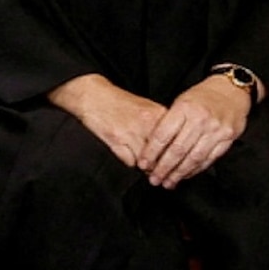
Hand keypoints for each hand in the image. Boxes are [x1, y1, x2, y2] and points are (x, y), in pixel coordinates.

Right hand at [50, 74, 165, 169]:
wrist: (92, 95)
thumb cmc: (118, 102)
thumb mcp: (146, 108)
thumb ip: (161, 124)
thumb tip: (172, 145)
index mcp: (158, 114)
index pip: (174, 142)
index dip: (175, 156)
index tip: (176, 165)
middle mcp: (146, 124)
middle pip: (163, 154)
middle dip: (163, 166)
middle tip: (163, 174)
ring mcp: (130, 133)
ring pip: (147, 161)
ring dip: (148, 169)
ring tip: (148, 171)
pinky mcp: (115, 141)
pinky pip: (130, 162)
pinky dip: (131, 163)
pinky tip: (130, 159)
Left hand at [137, 73, 252, 188]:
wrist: (231, 91)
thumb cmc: (202, 96)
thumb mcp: (180, 101)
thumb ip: (168, 121)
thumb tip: (152, 146)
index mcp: (184, 109)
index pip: (163, 135)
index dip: (151, 152)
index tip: (143, 164)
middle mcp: (200, 120)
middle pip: (178, 150)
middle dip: (164, 167)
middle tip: (154, 179)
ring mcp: (216, 130)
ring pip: (194, 157)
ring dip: (179, 173)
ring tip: (169, 182)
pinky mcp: (227, 139)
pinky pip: (209, 158)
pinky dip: (196, 169)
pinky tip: (186, 174)